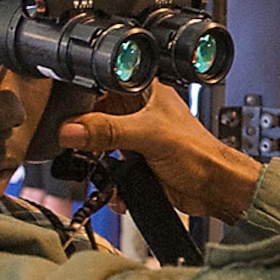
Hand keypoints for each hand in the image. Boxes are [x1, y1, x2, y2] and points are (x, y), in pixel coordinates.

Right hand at [59, 84, 263, 222]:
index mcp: (144, 94)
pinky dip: (109, 184)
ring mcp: (136, 140)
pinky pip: (110, 172)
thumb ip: (107, 131)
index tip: (65, 119)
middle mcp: (138, 114)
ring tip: (96, 172)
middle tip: (76, 149)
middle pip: (95, 120)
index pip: (101, 89)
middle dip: (85, 139)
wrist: (214, 188)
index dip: (81, 102)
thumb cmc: (199, 153)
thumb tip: (71, 129)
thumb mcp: (148, 135)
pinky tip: (115, 190)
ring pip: (100, 148)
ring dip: (96, 165)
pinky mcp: (136, 165)